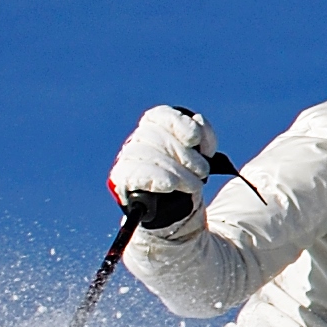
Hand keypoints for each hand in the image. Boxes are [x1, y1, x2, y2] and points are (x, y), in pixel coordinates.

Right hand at [108, 106, 226, 230]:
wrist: (177, 210)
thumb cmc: (188, 178)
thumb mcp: (200, 155)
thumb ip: (202, 136)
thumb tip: (199, 120)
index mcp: (155, 128)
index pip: (161, 115)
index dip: (179, 124)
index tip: (195, 140)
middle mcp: (139, 139)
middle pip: (156, 135)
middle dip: (185, 155)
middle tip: (203, 172)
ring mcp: (128, 158)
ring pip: (148, 153)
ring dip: (177, 171)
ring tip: (194, 185)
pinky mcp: (123, 179)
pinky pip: (136, 174)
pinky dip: (156, 178)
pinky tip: (170, 185)